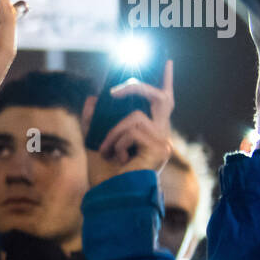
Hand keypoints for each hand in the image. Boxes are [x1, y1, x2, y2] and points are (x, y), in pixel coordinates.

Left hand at [82, 60, 173, 188]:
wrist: (108, 198)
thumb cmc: (103, 176)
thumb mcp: (93, 141)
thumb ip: (93, 120)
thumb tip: (93, 97)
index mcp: (149, 133)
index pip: (162, 102)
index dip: (166, 81)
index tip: (166, 61)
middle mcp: (161, 135)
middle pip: (160, 98)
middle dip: (137, 88)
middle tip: (114, 91)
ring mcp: (163, 142)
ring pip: (135, 116)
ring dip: (114, 132)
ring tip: (108, 150)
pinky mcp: (160, 148)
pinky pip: (133, 129)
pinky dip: (118, 140)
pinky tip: (119, 158)